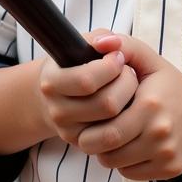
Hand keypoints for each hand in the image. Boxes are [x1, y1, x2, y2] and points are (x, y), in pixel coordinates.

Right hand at [37, 30, 137, 147]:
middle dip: (126, 83)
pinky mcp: (83, 145)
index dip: (110, 66)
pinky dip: (126, 120)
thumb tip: (112, 43)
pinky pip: (114, 136)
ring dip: (130, 101)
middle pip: (106, 104)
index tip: (118, 57)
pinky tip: (126, 105)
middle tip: (127, 72)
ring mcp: (69, 132)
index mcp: (52, 82)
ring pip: (114, 123)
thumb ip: (101, 37)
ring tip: (128, 87)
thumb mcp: (84, 44)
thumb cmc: (78, 63)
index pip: (86, 80)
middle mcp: (57, 110)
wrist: (58, 96)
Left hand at [76, 35, 181, 181]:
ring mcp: (166, 152)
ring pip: (117, 164)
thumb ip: (123, 45)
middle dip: (93, 143)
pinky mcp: (171, 168)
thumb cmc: (168, 85)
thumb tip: (102, 42)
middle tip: (92, 132)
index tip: (90, 117)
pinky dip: (125, 164)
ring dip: (107, 153)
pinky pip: (132, 174)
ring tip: (112, 137)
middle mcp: (159, 131)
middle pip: (109, 149)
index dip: (90, 125)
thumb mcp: (148, 59)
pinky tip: (130, 146)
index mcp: (149, 104)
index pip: (105, 128)